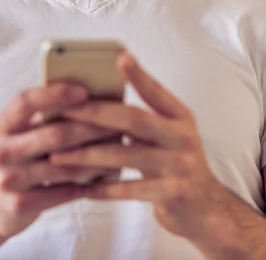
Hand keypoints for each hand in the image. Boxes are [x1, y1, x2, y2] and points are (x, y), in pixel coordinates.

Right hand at [0, 83, 117, 256]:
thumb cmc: (11, 161)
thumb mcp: (14, 135)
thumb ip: (39, 118)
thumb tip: (85, 96)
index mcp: (2, 125)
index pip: (25, 101)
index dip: (55, 93)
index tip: (84, 90)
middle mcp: (1, 151)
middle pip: (54, 134)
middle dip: (91, 128)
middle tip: (118, 123)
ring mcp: (9, 180)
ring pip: (65, 166)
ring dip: (97, 157)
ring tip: (120, 149)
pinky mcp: (20, 205)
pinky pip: (64, 192)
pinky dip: (89, 183)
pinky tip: (107, 175)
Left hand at [50, 52, 233, 241]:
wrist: (206, 208)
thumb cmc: (175, 164)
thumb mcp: (168, 135)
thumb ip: (142, 120)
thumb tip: (97, 101)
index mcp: (181, 117)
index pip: (156, 92)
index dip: (138, 75)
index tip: (118, 57)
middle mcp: (183, 137)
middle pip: (135, 119)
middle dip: (96, 114)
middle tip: (65, 111)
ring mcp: (180, 165)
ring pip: (126, 156)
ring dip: (88, 155)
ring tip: (59, 156)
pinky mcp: (173, 193)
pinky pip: (130, 190)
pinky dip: (104, 188)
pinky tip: (83, 188)